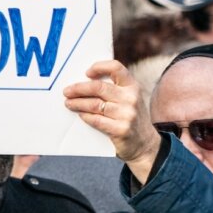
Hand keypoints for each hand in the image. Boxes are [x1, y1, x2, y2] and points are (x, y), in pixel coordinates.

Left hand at [64, 60, 160, 183]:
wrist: (144, 144)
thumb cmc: (129, 117)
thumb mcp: (128, 99)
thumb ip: (113, 89)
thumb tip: (83, 83)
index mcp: (132, 86)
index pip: (116, 67)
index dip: (99, 67)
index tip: (86, 73)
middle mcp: (131, 98)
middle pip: (98, 87)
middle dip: (79, 88)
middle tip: (67, 91)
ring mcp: (127, 114)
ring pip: (95, 104)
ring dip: (78, 103)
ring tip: (69, 103)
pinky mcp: (121, 129)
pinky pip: (97, 120)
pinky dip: (85, 116)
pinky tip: (80, 114)